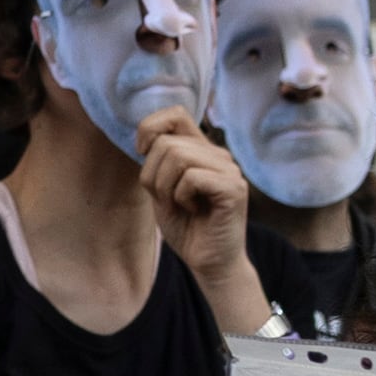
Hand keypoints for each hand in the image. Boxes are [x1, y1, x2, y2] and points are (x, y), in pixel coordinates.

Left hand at [136, 103, 264, 328]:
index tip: (141, 154)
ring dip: (166, 188)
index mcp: (201, 149)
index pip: (175, 113)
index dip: (150, 128)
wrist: (208, 262)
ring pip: (177, 156)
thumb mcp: (160, 188)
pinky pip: (191, 177)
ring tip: (182, 205)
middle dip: (153, 176)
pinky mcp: (234, 188)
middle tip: (168, 199)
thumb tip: (146, 138)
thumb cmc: (186, 226)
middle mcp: (218, 154)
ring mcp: (229, 169)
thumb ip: (156, 161)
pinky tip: (195, 210)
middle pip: (166, 143)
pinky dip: (182, 197)